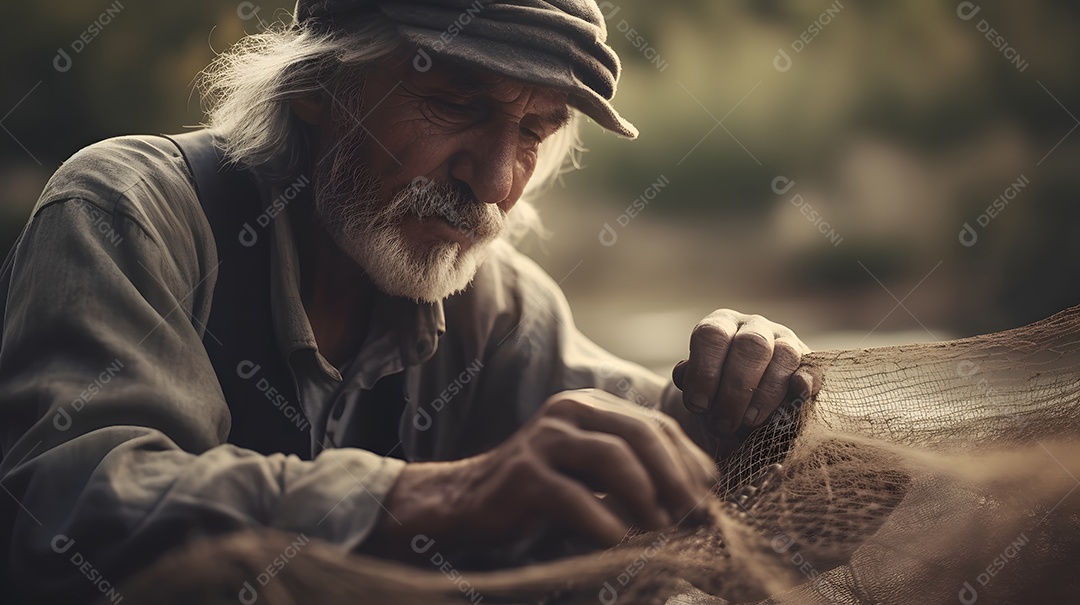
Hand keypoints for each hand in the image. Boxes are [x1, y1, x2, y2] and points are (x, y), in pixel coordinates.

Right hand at [363, 389, 716, 560]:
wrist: (467, 499)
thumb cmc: (542, 489)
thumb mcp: (592, 470)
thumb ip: (636, 469)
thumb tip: (700, 494)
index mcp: (591, 405)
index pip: (656, 424)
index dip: (688, 460)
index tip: (707, 498)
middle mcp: (569, 411)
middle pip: (641, 433)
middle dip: (676, 476)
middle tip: (694, 515)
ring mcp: (544, 440)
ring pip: (613, 457)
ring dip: (647, 497)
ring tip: (661, 530)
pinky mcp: (524, 475)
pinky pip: (576, 497)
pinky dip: (605, 523)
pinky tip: (620, 544)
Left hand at [672, 309, 814, 436]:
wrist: (737, 413)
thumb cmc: (712, 398)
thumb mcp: (696, 390)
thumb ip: (692, 385)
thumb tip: (689, 380)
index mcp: (720, 325)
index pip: (712, 334)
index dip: (704, 370)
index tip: (698, 406)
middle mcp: (754, 327)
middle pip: (751, 345)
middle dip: (736, 389)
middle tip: (722, 424)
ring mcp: (786, 342)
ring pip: (784, 355)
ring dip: (766, 393)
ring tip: (749, 423)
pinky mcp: (810, 365)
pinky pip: (812, 369)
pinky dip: (804, 385)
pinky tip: (793, 401)